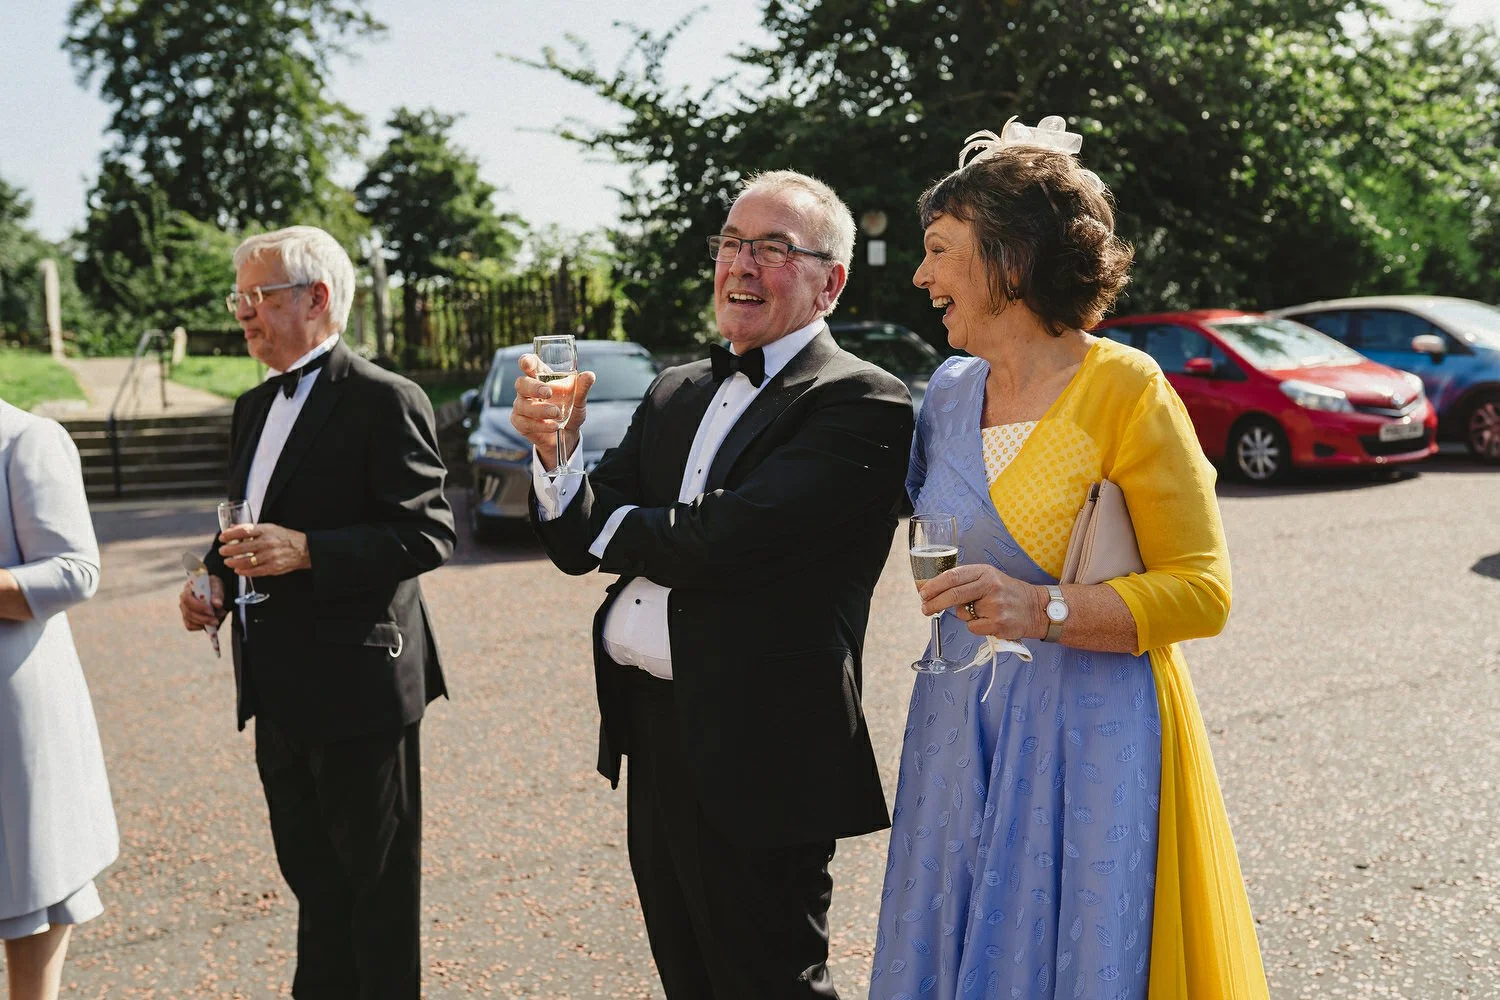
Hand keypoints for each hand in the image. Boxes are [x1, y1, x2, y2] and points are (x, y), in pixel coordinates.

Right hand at [180, 574, 225, 630]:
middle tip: (216, 621)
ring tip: (217, 620)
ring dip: (204, 623)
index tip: (211, 612)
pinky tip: (211, 623)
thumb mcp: (217, 586)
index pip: (187, 599)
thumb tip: (218, 604)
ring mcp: (184, 610)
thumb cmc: (213, 587)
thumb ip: (217, 594)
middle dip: (203, 619)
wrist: (214, 591)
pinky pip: (190, 626)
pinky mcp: (187, 618)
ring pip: (189, 622)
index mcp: (188, 589)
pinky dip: (201, 627)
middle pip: (188, 613)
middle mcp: (183, 600)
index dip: (198, 607)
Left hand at [217, 522, 310, 576]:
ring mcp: (271, 556)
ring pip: (247, 561)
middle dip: (229, 550)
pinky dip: (245, 571)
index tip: (222, 537)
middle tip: (222, 551)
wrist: (304, 549)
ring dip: (234, 562)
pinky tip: (238, 570)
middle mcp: (268, 542)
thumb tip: (233, 528)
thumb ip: (251, 528)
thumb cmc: (285, 537)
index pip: (244, 531)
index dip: (230, 534)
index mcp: (266, 530)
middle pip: (243, 547)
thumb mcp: (270, 528)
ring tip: (228, 562)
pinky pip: (255, 571)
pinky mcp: (274, 567)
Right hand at [509, 353, 595, 470]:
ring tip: (557, 413)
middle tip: (548, 392)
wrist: (568, 434)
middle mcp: (527, 390)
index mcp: (540, 377)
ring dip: (540, 409)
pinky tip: (553, 426)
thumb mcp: (579, 400)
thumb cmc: (570, 410)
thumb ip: (581, 388)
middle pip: (521, 383)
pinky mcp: (520, 423)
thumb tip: (589, 375)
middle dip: (534, 387)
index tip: (527, 363)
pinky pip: (525, 423)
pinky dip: (541, 425)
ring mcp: (521, 406)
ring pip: (523, 405)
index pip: (529, 364)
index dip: (526, 361)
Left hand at [919, 563, 1046, 639]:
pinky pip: (973, 627)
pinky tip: (989, 621)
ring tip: (982, 612)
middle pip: (954, 595)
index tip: (922, 593)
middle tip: (924, 609)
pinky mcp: (998, 623)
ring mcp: (995, 605)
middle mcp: (990, 585)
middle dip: (934, 603)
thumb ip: (965, 582)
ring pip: (962, 613)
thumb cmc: (1006, 593)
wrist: (1035, 608)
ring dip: (965, 615)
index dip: (934, 585)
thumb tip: (935, 592)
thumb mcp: (988, 578)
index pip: (953, 575)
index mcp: (984, 571)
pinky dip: (976, 626)